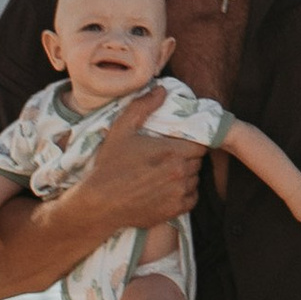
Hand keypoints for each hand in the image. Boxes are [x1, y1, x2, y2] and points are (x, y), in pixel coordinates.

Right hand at [73, 90, 204, 233]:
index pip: (201, 143)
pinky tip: (166, 189)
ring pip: (195, 179)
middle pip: (198, 161)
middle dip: (187, 157)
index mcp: (173, 151)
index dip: (192, 141)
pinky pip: (192, 197)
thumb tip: (162, 90)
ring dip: (186, 175)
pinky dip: (184, 193)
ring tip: (165, 173)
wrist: (99, 203)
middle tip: (168, 157)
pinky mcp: (175, 210)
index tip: (179, 142)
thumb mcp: (122, 130)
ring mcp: (179, 193)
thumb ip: (143, 107)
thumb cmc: (109, 165)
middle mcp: (180, 173)